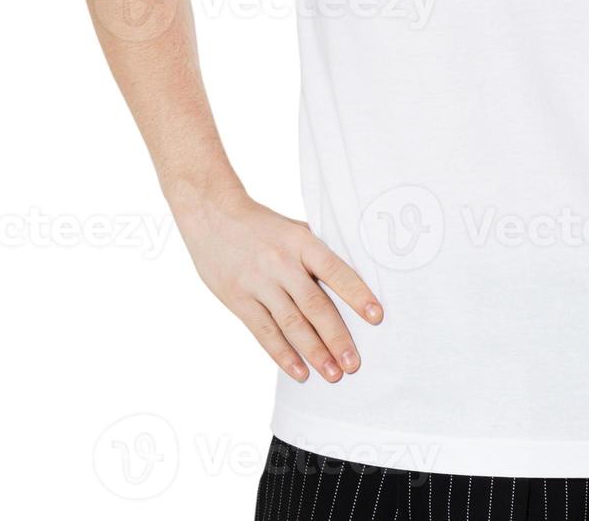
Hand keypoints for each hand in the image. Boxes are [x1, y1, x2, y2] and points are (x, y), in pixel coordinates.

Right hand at [175, 188, 382, 382]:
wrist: (211, 214)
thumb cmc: (261, 226)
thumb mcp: (293, 230)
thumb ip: (317, 255)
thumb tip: (351, 286)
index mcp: (301, 242)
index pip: (335, 271)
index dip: (356, 294)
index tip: (377, 317)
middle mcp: (281, 263)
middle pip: (314, 305)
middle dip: (336, 338)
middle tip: (354, 364)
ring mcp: (258, 282)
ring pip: (291, 323)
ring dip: (314, 352)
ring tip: (333, 374)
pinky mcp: (238, 299)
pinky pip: (264, 331)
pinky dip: (282, 354)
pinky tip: (299, 372)